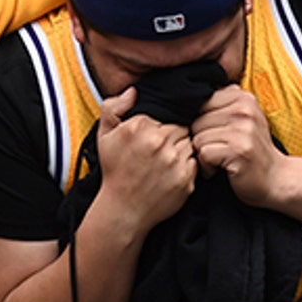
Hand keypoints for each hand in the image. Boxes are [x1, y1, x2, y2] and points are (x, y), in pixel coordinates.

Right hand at [94, 89, 196, 231]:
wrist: (123, 210)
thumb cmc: (115, 171)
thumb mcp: (105, 136)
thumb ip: (114, 107)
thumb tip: (134, 91)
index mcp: (140, 126)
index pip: (169, 112)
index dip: (164, 123)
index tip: (156, 134)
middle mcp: (159, 142)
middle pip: (183, 126)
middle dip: (175, 136)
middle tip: (162, 149)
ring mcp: (174, 162)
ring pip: (191, 143)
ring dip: (182, 150)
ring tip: (166, 161)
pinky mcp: (186, 180)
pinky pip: (196, 162)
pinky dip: (188, 166)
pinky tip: (172, 173)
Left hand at [191, 85, 285, 206]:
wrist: (276, 179)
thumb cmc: (252, 150)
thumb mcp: (242, 120)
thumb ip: (221, 104)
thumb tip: (186, 96)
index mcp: (243, 97)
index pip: (201, 102)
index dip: (201, 122)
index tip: (215, 135)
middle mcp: (244, 109)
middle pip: (196, 120)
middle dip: (201, 139)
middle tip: (218, 151)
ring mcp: (243, 129)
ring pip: (198, 137)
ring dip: (204, 154)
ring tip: (220, 160)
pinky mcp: (239, 150)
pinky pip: (204, 154)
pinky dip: (207, 167)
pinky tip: (220, 169)